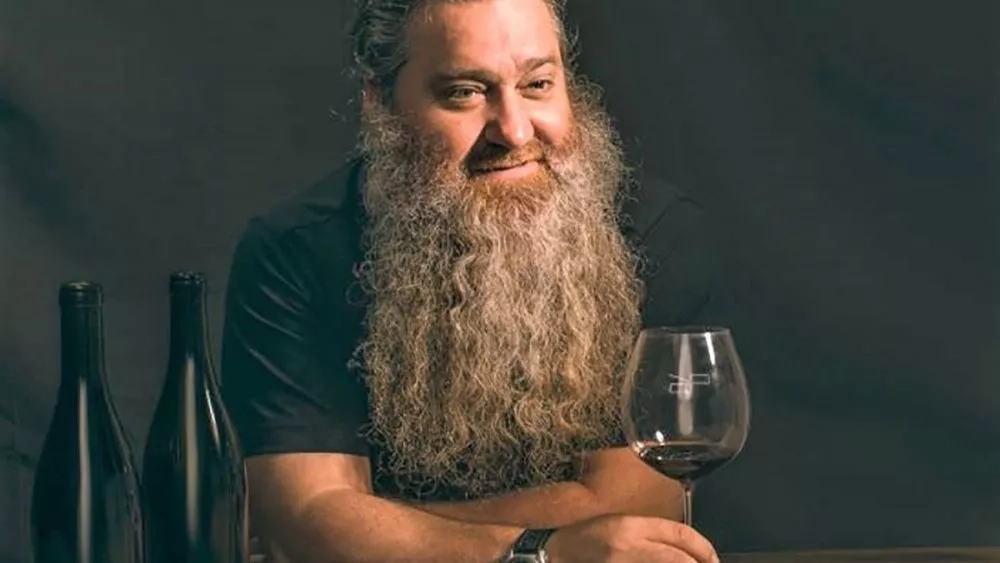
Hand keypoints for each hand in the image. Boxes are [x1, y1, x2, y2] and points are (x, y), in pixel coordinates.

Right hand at [544, 514, 719, 562]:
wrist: (547, 553)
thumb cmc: (581, 539)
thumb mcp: (616, 527)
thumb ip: (646, 535)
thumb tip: (681, 552)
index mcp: (629, 525)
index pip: (679, 533)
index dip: (703, 549)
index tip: (713, 559)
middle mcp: (628, 545)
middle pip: (679, 557)